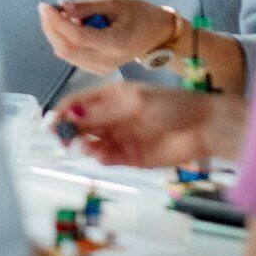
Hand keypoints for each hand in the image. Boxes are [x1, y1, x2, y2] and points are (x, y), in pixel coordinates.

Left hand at [37, 0, 176, 75]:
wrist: (158, 36)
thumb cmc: (140, 15)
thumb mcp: (115, 3)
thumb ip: (87, 6)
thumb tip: (60, 6)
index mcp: (115, 43)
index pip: (76, 37)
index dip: (55, 22)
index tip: (43, 6)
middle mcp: (107, 61)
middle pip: (66, 49)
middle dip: (50, 28)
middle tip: (46, 9)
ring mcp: (102, 69)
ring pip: (67, 55)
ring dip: (55, 34)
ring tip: (58, 15)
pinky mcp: (98, 70)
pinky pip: (73, 57)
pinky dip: (64, 41)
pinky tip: (68, 27)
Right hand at [51, 81, 236, 167]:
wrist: (204, 128)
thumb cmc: (172, 105)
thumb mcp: (134, 101)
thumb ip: (102, 111)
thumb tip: (71, 115)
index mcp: (110, 96)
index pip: (77, 103)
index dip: (62, 111)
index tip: (51, 123)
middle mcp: (111, 117)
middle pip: (80, 125)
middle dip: (69, 132)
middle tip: (62, 140)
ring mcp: (120, 137)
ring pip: (91, 143)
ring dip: (84, 146)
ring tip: (86, 148)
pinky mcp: (131, 157)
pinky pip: (108, 158)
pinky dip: (101, 158)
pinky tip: (101, 156)